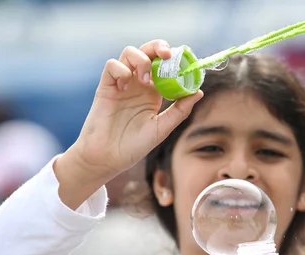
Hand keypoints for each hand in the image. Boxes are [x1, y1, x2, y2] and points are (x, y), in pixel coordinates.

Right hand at [55, 39, 202, 208]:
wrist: (108, 158)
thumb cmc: (133, 146)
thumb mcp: (162, 128)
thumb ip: (180, 110)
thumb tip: (198, 92)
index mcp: (154, 92)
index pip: (165, 66)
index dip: (175, 60)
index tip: (186, 63)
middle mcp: (138, 84)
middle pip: (148, 52)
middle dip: (158, 47)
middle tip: (167, 55)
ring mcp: (122, 83)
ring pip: (130, 53)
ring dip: (141, 60)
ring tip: (145, 81)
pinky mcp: (106, 86)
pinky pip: (112, 65)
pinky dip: (121, 70)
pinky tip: (125, 88)